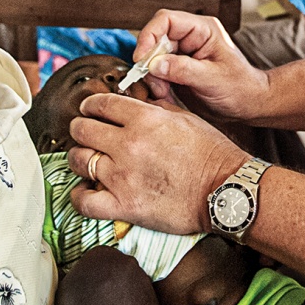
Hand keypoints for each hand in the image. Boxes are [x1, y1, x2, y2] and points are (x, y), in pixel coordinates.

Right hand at [53, 246, 158, 304]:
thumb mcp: (67, 285)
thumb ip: (80, 278)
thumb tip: (79, 285)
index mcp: (103, 254)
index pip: (104, 261)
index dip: (99, 279)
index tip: (94, 293)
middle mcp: (127, 263)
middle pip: (124, 274)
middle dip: (117, 288)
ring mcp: (144, 283)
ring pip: (137, 293)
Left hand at [68, 96, 249, 234]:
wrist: (225, 190)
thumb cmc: (211, 153)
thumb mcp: (185, 117)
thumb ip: (157, 106)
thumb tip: (139, 98)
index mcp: (145, 119)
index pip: (101, 104)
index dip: (90, 105)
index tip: (89, 109)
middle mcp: (129, 145)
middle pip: (83, 129)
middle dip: (80, 128)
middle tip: (84, 132)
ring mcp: (123, 176)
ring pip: (79, 160)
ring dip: (79, 158)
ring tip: (85, 160)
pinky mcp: (124, 206)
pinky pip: (84, 201)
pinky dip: (79, 196)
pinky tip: (84, 191)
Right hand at [132, 10, 272, 120]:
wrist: (249, 105)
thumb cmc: (240, 88)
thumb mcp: (213, 79)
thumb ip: (183, 70)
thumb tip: (154, 64)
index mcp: (203, 30)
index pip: (167, 20)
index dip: (149, 35)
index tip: (141, 58)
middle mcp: (190, 37)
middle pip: (156, 39)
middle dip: (149, 61)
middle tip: (152, 82)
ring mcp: (183, 53)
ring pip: (153, 57)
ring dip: (152, 76)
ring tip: (163, 92)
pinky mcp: (177, 69)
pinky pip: (157, 72)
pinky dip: (156, 84)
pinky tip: (165, 95)